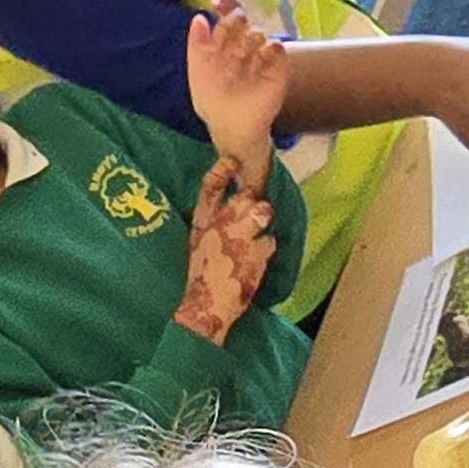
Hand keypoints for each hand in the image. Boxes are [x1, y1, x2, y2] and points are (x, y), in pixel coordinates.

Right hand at [172, 156, 272, 341]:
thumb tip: (229, 206)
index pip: (210, 186)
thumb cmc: (201, 276)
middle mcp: (219, 222)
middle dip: (253, 203)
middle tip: (251, 218)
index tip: (232, 161)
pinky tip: (255, 262)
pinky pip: (270, 240)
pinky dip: (266, 250)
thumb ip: (212, 221)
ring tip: (254, 238)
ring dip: (263, 221)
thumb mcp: (198, 242)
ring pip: (263, 211)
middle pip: (246, 196)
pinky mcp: (255, 251)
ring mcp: (238, 235)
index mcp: (201, 220)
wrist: (205, 306)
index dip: (222, 170)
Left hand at [185, 0, 288, 179]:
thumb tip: (198, 17)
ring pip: (258, 32)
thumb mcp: (197, 72)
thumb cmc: (211, 101)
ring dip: (249, 37)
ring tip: (242, 55)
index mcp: (222, 43)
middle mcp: (241, 46)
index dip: (224, 4)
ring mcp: (259, 56)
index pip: (225, 15)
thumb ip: (196, 45)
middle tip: (233, 24)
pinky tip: (262, 54)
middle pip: (241, 19)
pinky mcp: (276, 69)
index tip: (216, 2)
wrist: (230, 127)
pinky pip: (278, 48)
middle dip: (235, 18)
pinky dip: (271, 46)